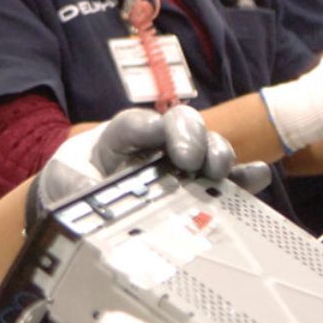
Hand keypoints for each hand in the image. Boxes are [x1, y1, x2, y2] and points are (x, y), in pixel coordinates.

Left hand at [28, 106, 271, 225]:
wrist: (76, 200)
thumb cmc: (73, 182)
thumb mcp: (65, 183)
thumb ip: (76, 188)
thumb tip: (88, 196)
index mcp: (118, 135)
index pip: (139, 122)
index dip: (158, 129)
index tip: (173, 151)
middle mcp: (154, 142)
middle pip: (181, 124)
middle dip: (194, 138)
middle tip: (195, 163)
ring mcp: (178, 161)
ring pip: (206, 145)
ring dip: (219, 154)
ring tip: (222, 173)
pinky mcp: (195, 184)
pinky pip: (223, 177)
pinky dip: (241, 177)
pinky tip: (258, 177)